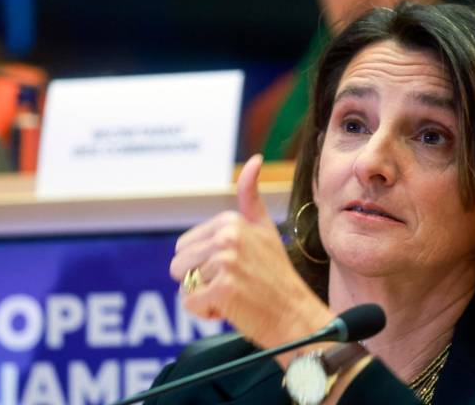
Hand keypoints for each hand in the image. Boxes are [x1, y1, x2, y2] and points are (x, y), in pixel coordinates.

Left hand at [170, 154, 332, 348]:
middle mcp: (228, 237)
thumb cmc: (276, 276)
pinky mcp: (224, 288)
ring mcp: (226, 262)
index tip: (235, 268)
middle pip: (178, 265)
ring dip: (204, 297)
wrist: (295, 315)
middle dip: (199, 281)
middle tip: (233, 284)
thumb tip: (254, 159)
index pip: (184, 247)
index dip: (203, 264)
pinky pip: (190, 304)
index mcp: (230, 221)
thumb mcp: (264, 229)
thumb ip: (251, 196)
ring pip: (184, 286)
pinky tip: (233, 308)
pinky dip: (206, 312)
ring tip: (235, 295)